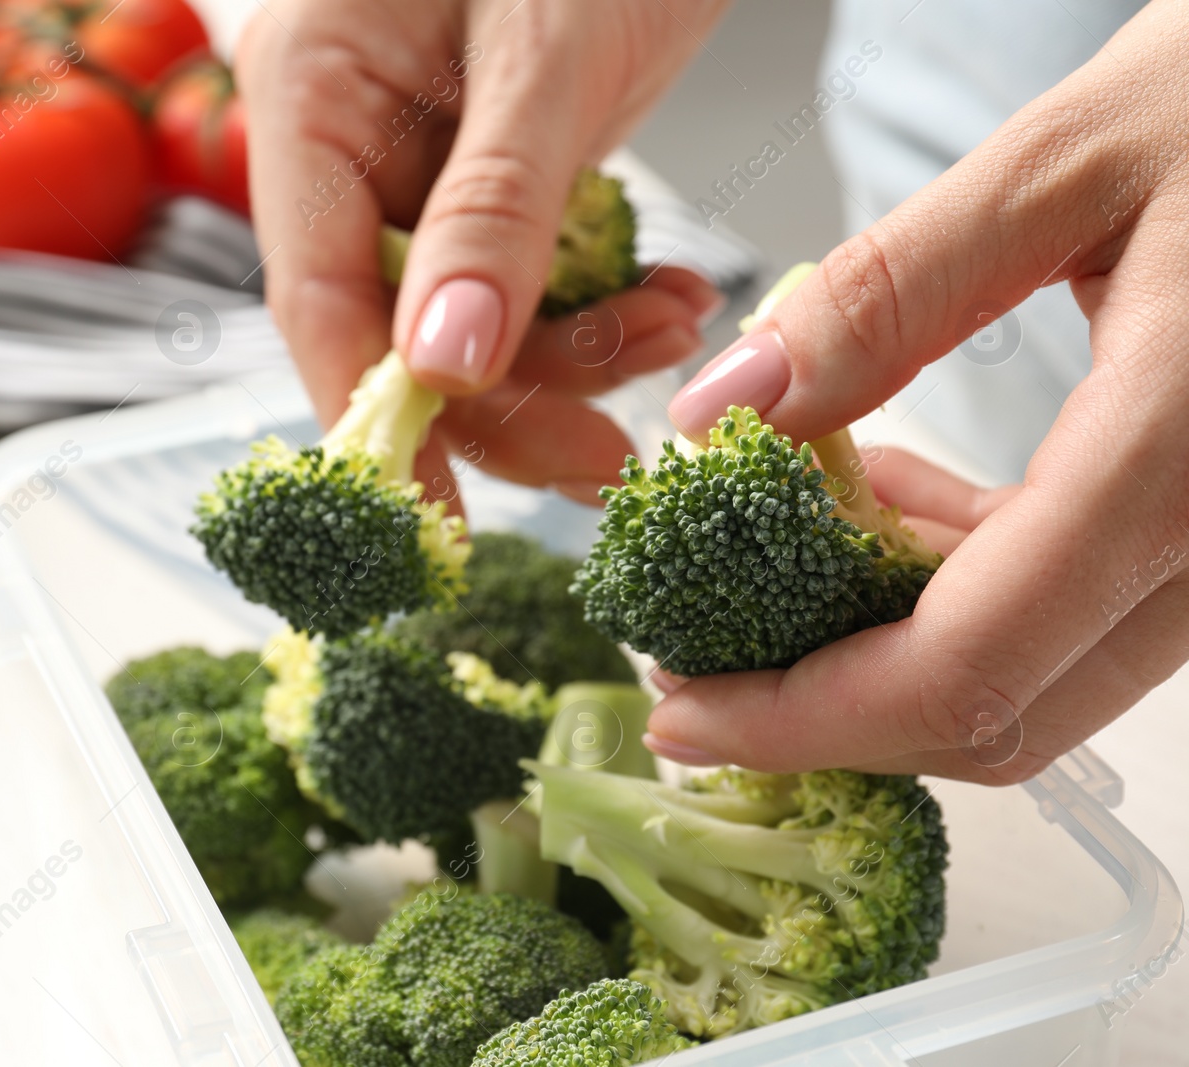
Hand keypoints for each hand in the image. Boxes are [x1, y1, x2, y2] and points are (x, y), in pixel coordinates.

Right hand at [234, 0, 725, 503]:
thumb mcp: (546, 53)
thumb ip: (493, 211)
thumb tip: (439, 369)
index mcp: (313, 98)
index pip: (316, 299)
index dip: (373, 420)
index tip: (434, 519)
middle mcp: (353, 142)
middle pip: (395, 330)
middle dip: (506, 401)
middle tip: (609, 455)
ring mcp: (426, 161)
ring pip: (473, 321)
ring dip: (575, 354)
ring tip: (675, 321)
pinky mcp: (501, 174)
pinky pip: (530, 282)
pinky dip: (601, 310)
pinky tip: (670, 297)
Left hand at [646, 0, 1188, 784]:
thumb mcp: (1066, 165)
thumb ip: (886, 295)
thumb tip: (724, 410)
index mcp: (1178, 457)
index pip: (966, 668)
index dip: (805, 718)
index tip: (683, 712)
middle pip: (995, 710)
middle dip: (823, 708)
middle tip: (696, 658)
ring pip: (1029, 672)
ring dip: (877, 637)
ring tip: (767, 542)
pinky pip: (1067, 603)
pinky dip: (950, 577)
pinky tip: (877, 491)